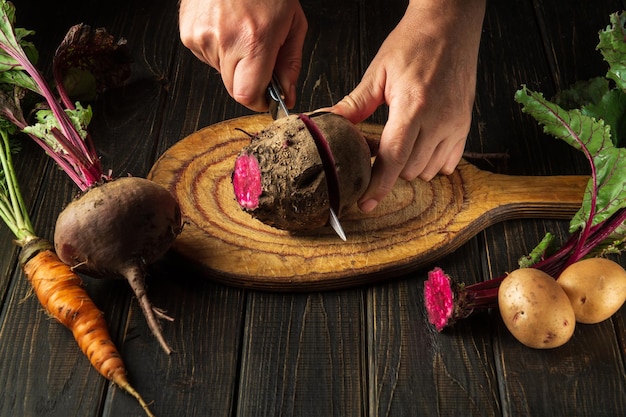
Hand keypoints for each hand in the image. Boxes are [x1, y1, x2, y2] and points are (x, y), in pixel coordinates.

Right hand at [179, 0, 307, 110]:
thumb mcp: (293, 24)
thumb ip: (290, 65)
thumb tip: (287, 95)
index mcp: (255, 40)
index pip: (247, 95)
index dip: (258, 101)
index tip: (266, 97)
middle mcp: (225, 40)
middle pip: (233, 89)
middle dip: (249, 82)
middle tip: (259, 59)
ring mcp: (202, 36)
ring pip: (221, 72)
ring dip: (233, 62)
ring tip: (242, 33)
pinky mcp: (188, 33)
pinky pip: (206, 56)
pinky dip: (218, 50)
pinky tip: (226, 28)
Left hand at [331, 0, 485, 212]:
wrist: (450, 24)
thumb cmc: (414, 42)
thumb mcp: (378, 72)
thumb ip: (354, 104)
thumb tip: (330, 123)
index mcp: (413, 106)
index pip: (393, 158)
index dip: (377, 186)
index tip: (365, 204)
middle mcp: (439, 120)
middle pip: (408, 170)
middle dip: (388, 169)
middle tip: (376, 150)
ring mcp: (456, 124)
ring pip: (427, 170)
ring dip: (408, 166)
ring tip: (399, 142)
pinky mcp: (466, 124)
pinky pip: (448, 162)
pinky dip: (431, 162)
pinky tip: (420, 145)